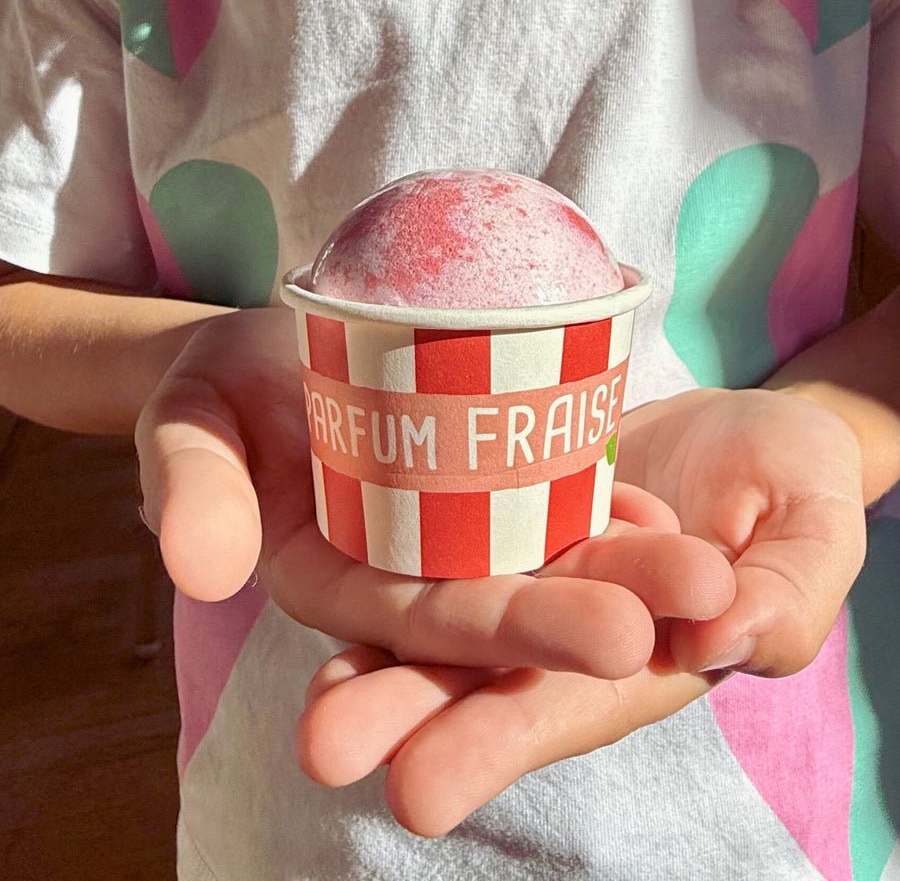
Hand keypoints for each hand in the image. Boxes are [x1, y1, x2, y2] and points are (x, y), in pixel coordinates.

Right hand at [136, 307, 733, 677]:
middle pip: (503, 596)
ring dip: (625, 563)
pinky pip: (541, 497)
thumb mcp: (186, 424)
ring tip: (714, 565)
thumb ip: (191, 489)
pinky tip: (663, 508)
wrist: (256, 352)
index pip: (424, 624)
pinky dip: (600, 504)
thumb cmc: (216, 389)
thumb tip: (200, 566)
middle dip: (597, 606)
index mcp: (332, 583)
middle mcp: (399, 573)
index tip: (612, 635)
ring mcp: (443, 532)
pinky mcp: (473, 484)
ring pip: (536, 556)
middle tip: (700, 598)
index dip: (511, 632)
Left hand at [297, 386, 866, 835]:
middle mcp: (561, 631)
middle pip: (475, 676)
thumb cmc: (790, 480)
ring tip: (310, 698)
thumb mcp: (812, 529)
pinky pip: (435, 531)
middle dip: (404, 712)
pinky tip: (316, 570)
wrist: (741, 424)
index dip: (495, 744)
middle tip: (326, 747)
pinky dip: (382, 554)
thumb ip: (786, 594)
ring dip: (374, 657)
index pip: (560, 706)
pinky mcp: (499, 507)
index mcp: (639, 655)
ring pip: (438, 617)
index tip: (419, 789)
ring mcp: (521, 567)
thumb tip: (722, 639)